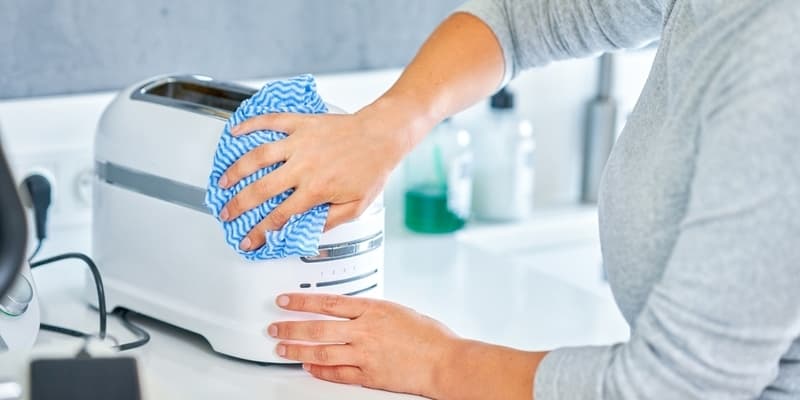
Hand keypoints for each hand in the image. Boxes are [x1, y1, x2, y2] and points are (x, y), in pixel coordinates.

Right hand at [217, 99, 429, 250]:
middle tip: (226, 214)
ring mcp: (299, 143)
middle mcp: (303, 167)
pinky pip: (270, 122)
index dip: (260, 232)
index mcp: (315, 190)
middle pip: (260, 190)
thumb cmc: (372, 168)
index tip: (249, 240)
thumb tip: (308, 232)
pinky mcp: (301, 123)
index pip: (280, 216)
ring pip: (257, 157)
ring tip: (222, 182)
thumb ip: (330, 221)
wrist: (382, 135)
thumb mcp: (356, 206)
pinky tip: (235, 131)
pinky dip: (250, 125)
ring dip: (235, 171)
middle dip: (238, 206)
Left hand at [267, 293, 458, 397]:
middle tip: (274, 327)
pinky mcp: (368, 376)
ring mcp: (364, 354)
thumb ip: (372, 311)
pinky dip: (319, 370)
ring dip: (297, 349)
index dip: (301, 301)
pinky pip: (336, 373)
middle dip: (290, 327)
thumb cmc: (429, 336)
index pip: (327, 302)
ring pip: (321, 351)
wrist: (444, 361)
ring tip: (282, 348)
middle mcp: (364, 331)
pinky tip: (308, 367)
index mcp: (373, 310)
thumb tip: (351, 312)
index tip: (284, 300)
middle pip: (317, 327)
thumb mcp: (398, 310)